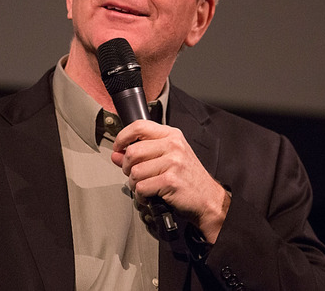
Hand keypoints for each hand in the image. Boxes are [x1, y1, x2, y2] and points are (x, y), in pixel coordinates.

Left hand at [111, 120, 229, 242]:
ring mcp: (173, 162)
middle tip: (133, 174)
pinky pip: (141, 187)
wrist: (208, 198)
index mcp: (172, 135)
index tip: (118, 147)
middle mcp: (173, 145)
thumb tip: (116, 154)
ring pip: (135, 171)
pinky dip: (141, 195)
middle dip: (126, 167)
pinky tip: (149, 195)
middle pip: (132, 151)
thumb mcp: (168, 158)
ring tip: (144, 186)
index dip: (122, 137)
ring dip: (134, 184)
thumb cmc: (188, 177)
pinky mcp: (170, 181)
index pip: (139, 126)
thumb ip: (141, 154)